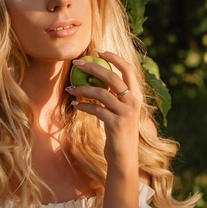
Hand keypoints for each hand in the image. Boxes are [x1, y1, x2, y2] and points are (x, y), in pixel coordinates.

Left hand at [65, 50, 141, 169]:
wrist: (124, 157)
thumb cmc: (118, 130)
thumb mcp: (120, 110)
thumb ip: (114, 95)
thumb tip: (96, 76)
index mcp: (136, 95)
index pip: (128, 69)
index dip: (114, 58)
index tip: (98, 51)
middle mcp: (134, 101)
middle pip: (112, 77)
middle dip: (92, 67)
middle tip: (77, 63)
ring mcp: (126, 113)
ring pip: (101, 93)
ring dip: (82, 88)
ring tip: (70, 89)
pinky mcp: (116, 124)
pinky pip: (95, 109)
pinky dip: (83, 106)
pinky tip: (75, 105)